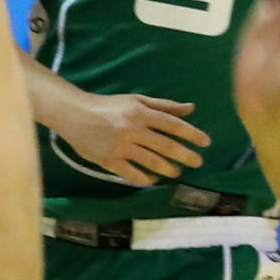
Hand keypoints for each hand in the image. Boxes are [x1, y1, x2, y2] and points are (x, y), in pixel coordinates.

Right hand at [45, 82, 206, 183]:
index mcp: (141, 113)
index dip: (192, 134)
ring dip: (167, 169)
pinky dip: (145, 178)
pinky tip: (152, 178)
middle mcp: (133, 129)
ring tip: (176, 172)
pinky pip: (132, 174)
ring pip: (151, 162)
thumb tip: (191, 109)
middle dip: (185, 155)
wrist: (74, 114)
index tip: (206, 143)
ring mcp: (121, 146)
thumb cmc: (108, 106)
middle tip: (198, 162)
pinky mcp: (109, 160)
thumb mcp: (136, 100)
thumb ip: (164, 106)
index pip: (172, 125)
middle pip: (166, 145)